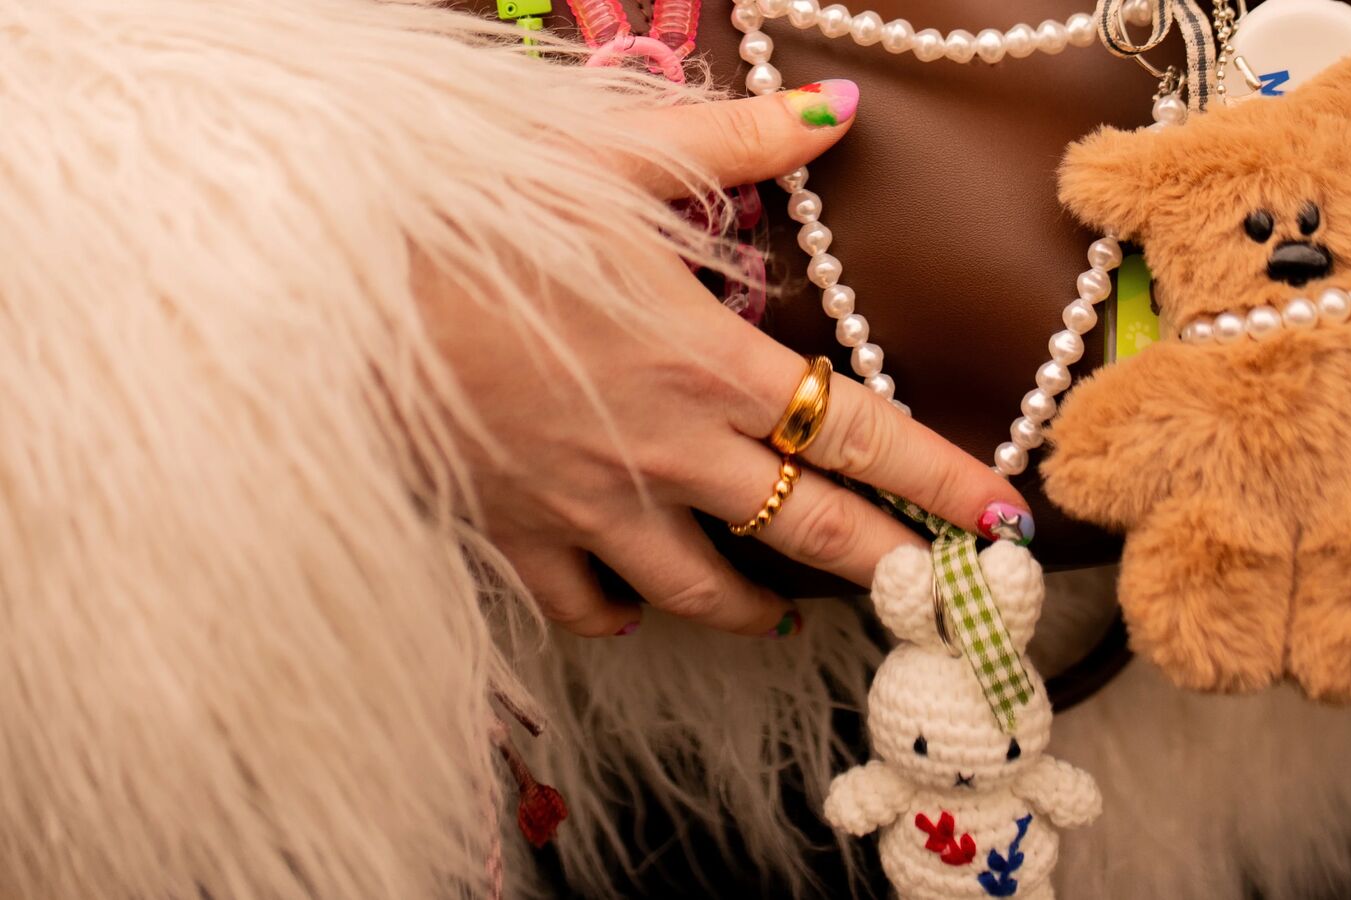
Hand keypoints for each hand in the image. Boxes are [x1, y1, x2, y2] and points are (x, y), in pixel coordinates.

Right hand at [424, 81, 1029, 637]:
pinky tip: (635, 607)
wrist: (333, 275)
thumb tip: (836, 113)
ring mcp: (591, 505)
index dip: (945, 482)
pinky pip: (586, 608)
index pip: (864, 436)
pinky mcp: (517, 533)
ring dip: (757, 607)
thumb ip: (738, 143)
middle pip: (809, 533)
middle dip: (886, 568)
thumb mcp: (613, 155)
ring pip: (703, 593)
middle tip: (934, 598)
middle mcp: (666, 450)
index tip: (1005, 520)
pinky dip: (619, 616)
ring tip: (784, 611)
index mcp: (708, 362)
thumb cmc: (476, 208)